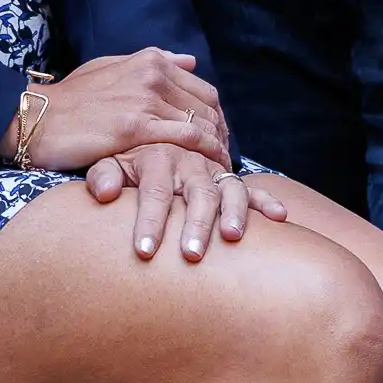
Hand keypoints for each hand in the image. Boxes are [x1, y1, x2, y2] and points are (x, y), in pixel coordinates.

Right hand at [15, 47, 227, 172]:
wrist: (37, 117)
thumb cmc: (70, 98)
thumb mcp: (110, 66)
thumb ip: (152, 62)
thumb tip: (189, 60)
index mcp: (149, 60)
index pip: (202, 89)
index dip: (218, 116)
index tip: (220, 139)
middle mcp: (152, 74)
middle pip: (208, 106)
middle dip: (223, 135)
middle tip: (226, 160)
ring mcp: (145, 99)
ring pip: (201, 123)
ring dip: (218, 149)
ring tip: (221, 172)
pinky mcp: (136, 127)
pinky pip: (185, 139)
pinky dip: (204, 155)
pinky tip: (207, 173)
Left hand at [84, 141, 286, 260]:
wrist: (149, 127)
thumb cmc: (123, 156)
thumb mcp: (108, 159)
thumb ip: (103, 174)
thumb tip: (103, 193)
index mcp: (158, 155)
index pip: (154, 193)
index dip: (150, 222)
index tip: (145, 253)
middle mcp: (189, 160)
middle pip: (197, 193)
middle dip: (196, 224)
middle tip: (192, 255)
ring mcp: (212, 168)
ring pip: (229, 188)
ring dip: (233, 212)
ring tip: (231, 237)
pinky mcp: (228, 176)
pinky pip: (250, 187)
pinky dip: (266, 200)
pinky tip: (280, 216)